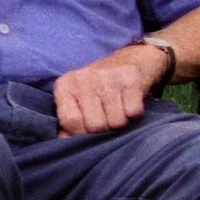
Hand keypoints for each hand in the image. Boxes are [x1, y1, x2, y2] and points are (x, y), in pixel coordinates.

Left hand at [52, 42, 169, 135]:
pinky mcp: (130, 77)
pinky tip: (130, 102)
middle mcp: (84, 78)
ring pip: (116, 122)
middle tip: (107, 117)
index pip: (70, 121)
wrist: (132, 58)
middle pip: (95, 125)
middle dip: (104, 129)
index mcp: (65, 85)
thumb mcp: (78, 99)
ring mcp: (108, 76)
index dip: (81, 133)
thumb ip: (69, 120)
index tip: (88, 129)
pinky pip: (133, 112)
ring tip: (119, 109)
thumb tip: (64, 141)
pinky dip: (134, 114)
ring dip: (121, 122)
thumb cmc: (100, 86)